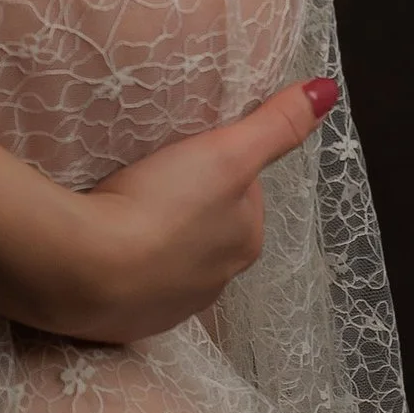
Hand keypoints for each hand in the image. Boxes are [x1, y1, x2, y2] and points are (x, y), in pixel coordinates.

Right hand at [38, 77, 339, 343]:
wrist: (87, 270)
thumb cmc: (162, 205)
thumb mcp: (225, 153)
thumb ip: (276, 123)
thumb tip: (326, 91)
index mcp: (245, 241)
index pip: (241, 191)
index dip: (214, 164)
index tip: (182, 151)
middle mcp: (218, 280)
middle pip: (207, 224)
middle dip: (185, 202)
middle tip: (148, 174)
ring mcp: (171, 305)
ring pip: (170, 257)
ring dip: (153, 234)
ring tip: (119, 204)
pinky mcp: (128, 321)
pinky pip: (133, 285)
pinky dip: (122, 265)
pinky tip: (102, 245)